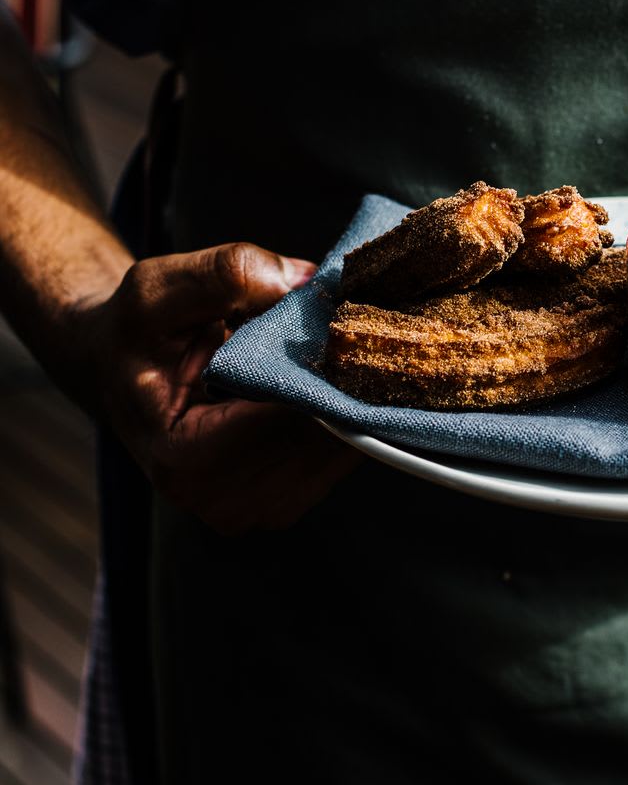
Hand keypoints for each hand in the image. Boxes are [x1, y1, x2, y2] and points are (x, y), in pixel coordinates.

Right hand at [77, 241, 359, 533]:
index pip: (287, 419)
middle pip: (321, 439)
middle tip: (350, 323)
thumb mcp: (158, 289)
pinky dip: (343, 415)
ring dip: (350, 397)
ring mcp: (256, 510)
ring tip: (333, 350)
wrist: (120, 373)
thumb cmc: (136, 335)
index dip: (324, 370)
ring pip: (340, 450)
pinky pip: (339, 457)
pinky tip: (327, 379)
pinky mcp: (283, 504)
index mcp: (183, 456)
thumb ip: (224, 274)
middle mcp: (221, 499)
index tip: (346, 322)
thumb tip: (301, 282)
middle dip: (343, 379)